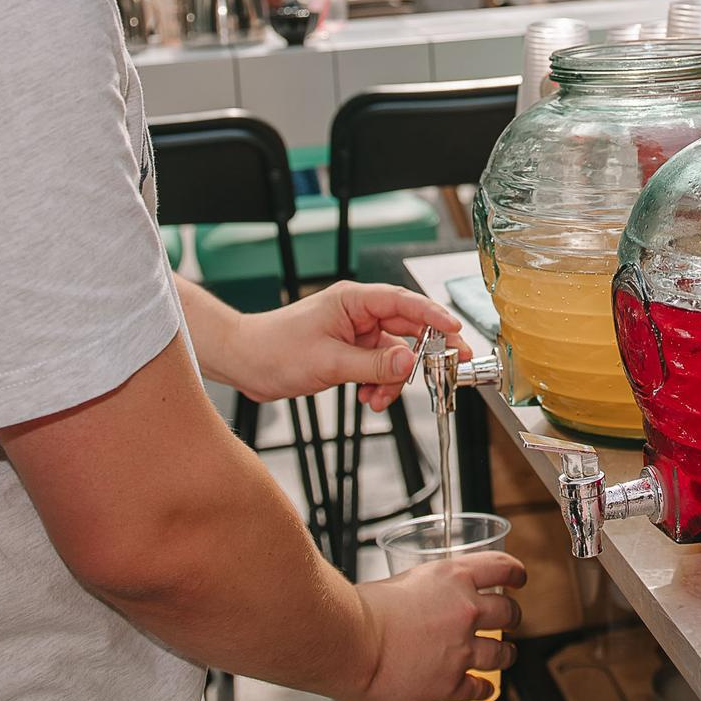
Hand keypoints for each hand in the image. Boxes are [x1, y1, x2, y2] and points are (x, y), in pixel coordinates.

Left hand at [233, 282, 469, 410]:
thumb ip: (373, 363)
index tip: (456, 331)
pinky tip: (368, 398)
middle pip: (406, 328)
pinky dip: (378, 385)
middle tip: (448, 370)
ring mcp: (354, 333)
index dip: (433, 316)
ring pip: (393, 354)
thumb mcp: (329, 361)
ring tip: (379, 399)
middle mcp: (357, 313)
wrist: (244, 362)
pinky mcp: (348, 352)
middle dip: (424, 353)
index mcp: (353, 300)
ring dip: (394, 379)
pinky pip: (378, 367)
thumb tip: (410, 361)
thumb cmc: (274, 349)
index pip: (404, 302)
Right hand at [349, 553, 523, 700]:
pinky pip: (480, 688)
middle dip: (513, 617)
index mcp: (453, 577)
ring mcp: (462, 650)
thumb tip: (423, 602)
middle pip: (509, 613)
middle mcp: (465, 611)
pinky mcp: (451, 684)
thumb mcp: (401, 582)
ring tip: (504, 655)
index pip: (502, 566)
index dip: (516, 573)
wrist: (349, 643)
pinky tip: (482, 687)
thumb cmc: (361, 610)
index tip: (519, 579)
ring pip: (502, 653)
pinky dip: (484, 688)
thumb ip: (424, 592)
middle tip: (509, 621)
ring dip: (506, 654)